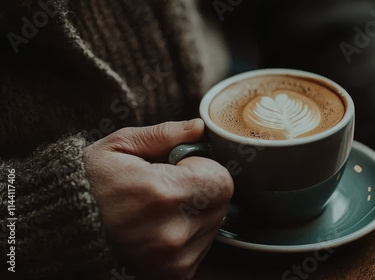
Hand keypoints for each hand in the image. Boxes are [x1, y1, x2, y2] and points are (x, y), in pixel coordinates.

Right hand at [83, 119, 232, 279]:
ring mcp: (173, 259)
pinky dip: (188, 235)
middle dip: (203, 189)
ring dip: (197, 213)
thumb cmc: (90, 184)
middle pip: (221, 204)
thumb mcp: (118, 146)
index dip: (205, 168)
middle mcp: (171, 233)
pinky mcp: (173, 274)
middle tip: (170, 186)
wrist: (64, 230)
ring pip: (213, 225)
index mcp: (160, 194)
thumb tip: (199, 128)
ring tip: (160, 209)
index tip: (181, 166)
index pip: (222, 181)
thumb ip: (163, 135)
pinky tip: (160, 227)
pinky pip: (202, 248)